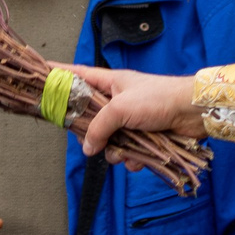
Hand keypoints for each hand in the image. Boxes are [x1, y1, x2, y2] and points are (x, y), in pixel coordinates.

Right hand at [68, 67, 198, 160]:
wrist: (193, 112)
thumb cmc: (158, 98)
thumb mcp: (120, 108)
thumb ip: (99, 127)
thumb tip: (87, 147)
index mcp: (109, 82)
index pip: (77, 75)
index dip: (59, 76)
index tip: (41, 77)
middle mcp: (117, 100)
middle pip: (89, 118)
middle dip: (90, 134)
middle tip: (91, 140)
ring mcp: (131, 119)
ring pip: (108, 140)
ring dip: (114, 151)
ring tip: (124, 152)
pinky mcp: (144, 136)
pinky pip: (127, 152)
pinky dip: (132, 158)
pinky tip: (139, 159)